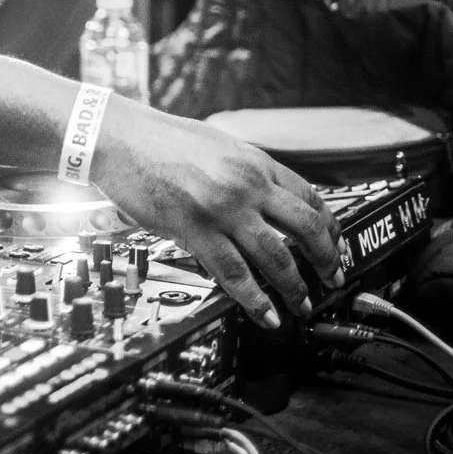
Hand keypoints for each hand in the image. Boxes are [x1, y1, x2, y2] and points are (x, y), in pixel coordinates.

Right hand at [93, 102, 341, 329]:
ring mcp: (223, 209)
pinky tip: (267, 315)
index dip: (329, 226)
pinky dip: (255, 301)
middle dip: (327, 259)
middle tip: (334, 279)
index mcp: (255, 161)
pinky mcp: (195, 231)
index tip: (334, 244)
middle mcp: (247, 185)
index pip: (309, 197)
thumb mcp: (217, 144)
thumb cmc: (159, 139)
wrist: (118, 138)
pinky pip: (234, 274)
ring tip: (303, 305)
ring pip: (276, 257)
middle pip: (306, 229)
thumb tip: (263, 195)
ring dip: (295, 287)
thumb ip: (244, 170)